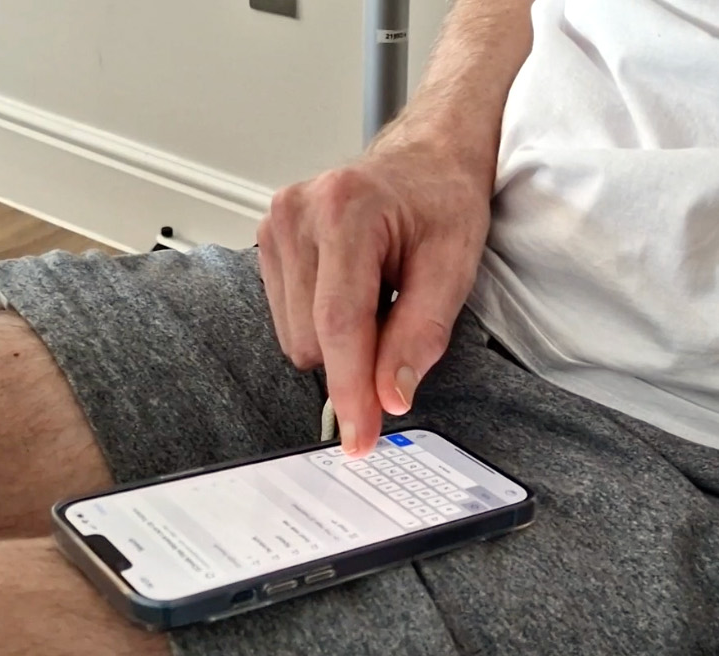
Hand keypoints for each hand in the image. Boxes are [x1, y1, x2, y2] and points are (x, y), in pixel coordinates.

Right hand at [256, 141, 491, 455]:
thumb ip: (419, 335)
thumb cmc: (442, 199)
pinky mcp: (265, 239)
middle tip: (398, 317)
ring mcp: (274, 224)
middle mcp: (298, 214)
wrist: (426, 157)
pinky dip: (321, 320)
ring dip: (337, 336)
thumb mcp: (453, 267)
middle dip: (355, 354)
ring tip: (375, 292)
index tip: (360, 436)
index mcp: (346, 209)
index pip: (339, 323)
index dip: (350, 388)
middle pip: (312, 337)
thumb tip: (390, 395)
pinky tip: (349, 287)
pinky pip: (285, 317)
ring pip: (294, 335)